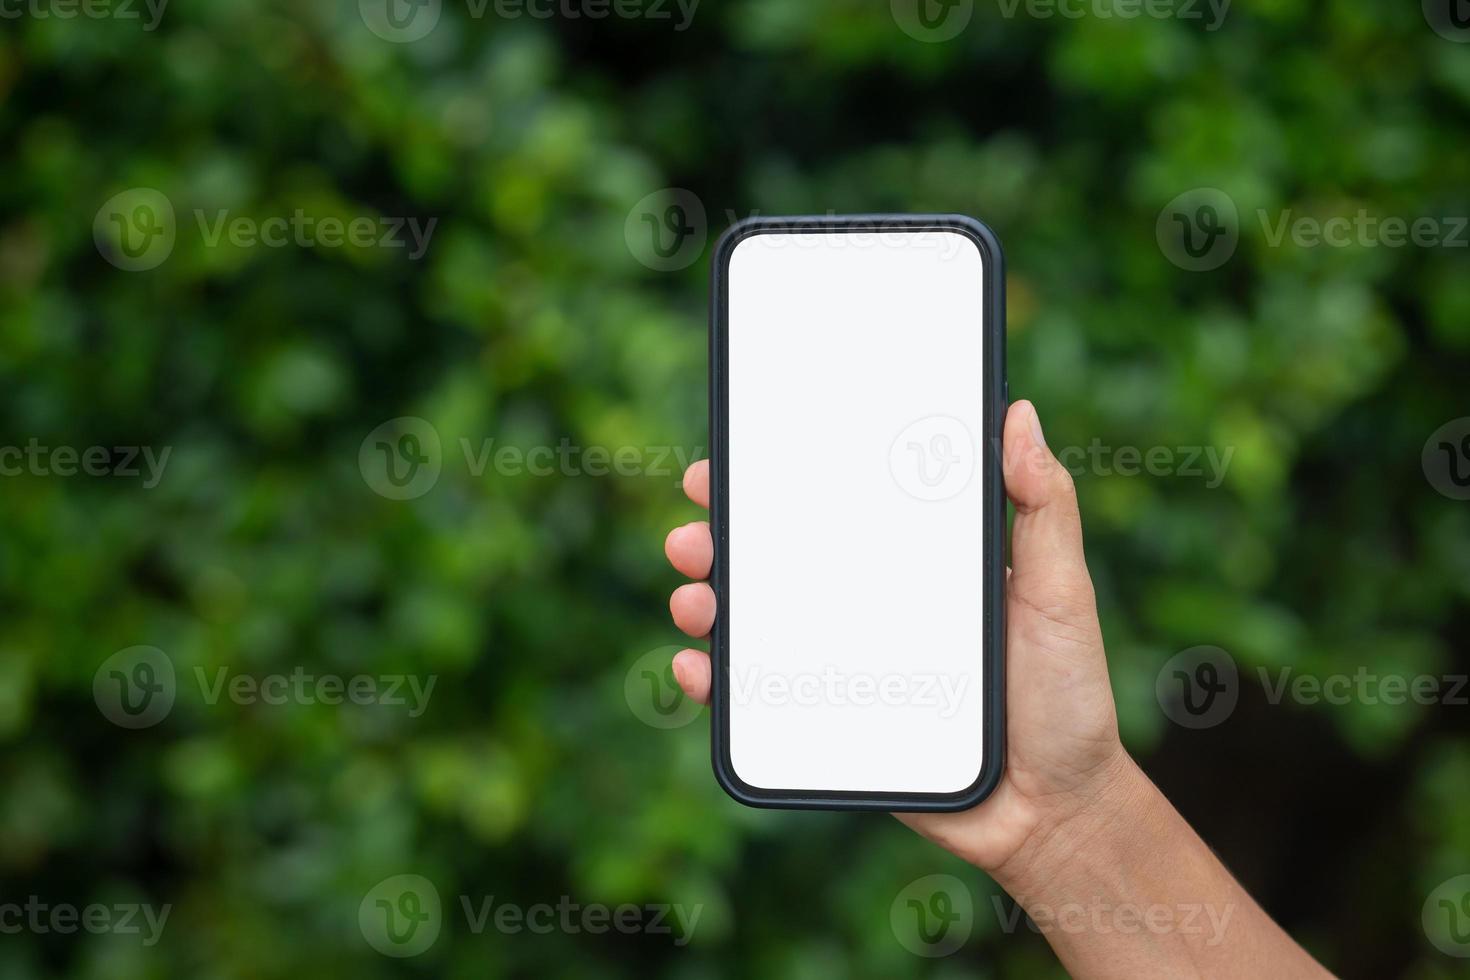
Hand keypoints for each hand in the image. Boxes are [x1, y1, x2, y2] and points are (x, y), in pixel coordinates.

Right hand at [662, 399, 1134, 882]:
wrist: (1055, 812)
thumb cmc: (1068, 698)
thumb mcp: (1062, 592)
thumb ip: (1045, 507)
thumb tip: (1018, 414)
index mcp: (915, 564)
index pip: (837, 507)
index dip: (781, 478)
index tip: (739, 452)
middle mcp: (869, 607)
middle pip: (778, 560)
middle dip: (723, 536)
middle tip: (697, 529)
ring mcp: (844, 666)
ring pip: (755, 624)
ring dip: (708, 600)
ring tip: (696, 596)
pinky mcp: (831, 724)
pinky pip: (759, 698)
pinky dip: (715, 681)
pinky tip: (696, 667)